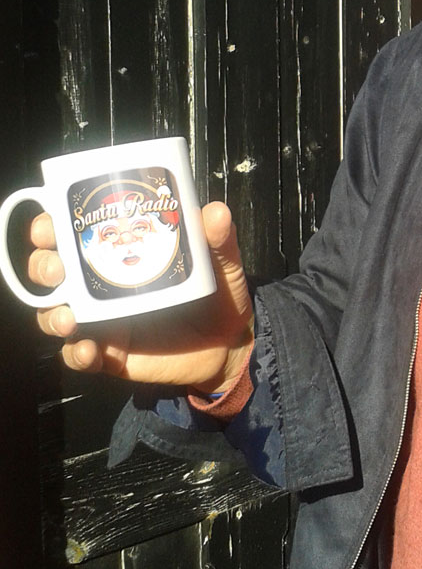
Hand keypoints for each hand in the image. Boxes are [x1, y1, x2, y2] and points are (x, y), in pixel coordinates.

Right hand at [29, 200, 253, 393]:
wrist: (231, 342)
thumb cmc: (217, 293)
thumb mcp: (220, 263)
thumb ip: (218, 240)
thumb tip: (217, 212)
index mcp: (119, 254)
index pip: (72, 235)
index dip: (51, 226)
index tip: (50, 223)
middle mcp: (101, 286)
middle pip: (52, 273)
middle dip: (43, 267)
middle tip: (57, 269)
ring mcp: (102, 321)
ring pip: (55, 315)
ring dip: (52, 315)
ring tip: (70, 318)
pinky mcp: (110, 355)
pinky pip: (79, 357)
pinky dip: (77, 355)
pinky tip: (89, 351)